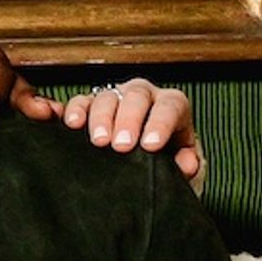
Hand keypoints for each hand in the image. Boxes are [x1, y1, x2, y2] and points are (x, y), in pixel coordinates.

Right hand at [64, 78, 205, 186]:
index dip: (160, 124)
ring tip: (99, 141)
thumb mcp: (182, 163)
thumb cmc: (166, 157)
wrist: (147, 159)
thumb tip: (187, 165)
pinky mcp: (90, 106)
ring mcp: (116, 98)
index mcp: (172, 105)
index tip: (150, 145)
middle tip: (122, 146)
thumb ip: (188, 164)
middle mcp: (144, 95)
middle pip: (136, 96)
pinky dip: (75, 110)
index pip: (170, 107)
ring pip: (107, 97)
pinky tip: (73, 124)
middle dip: (128, 120)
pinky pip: (80, 101)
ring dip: (101, 118)